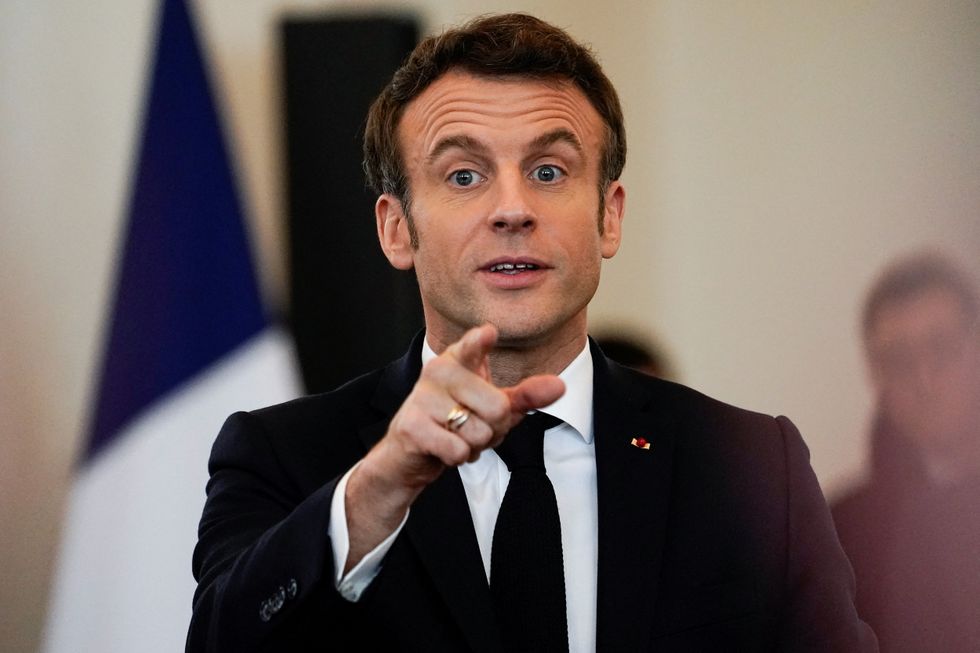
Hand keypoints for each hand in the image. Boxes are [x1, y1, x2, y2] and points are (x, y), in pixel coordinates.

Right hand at [343, 324, 564, 568]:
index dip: (481, 342)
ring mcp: (422, 396)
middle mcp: (439, 370)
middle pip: (497, 408)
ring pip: (478, 432)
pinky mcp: (411, 425)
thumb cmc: (456, 422)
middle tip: (472, 427)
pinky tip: (443, 449)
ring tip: (456, 437)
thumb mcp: (495, 407)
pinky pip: (458, 449)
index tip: (489, 333)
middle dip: (494, 430)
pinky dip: (458, 458)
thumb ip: (526, 396)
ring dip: (474, 446)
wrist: (409, 453)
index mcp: (461, 359)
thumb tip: (560, 386)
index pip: (473, 345)